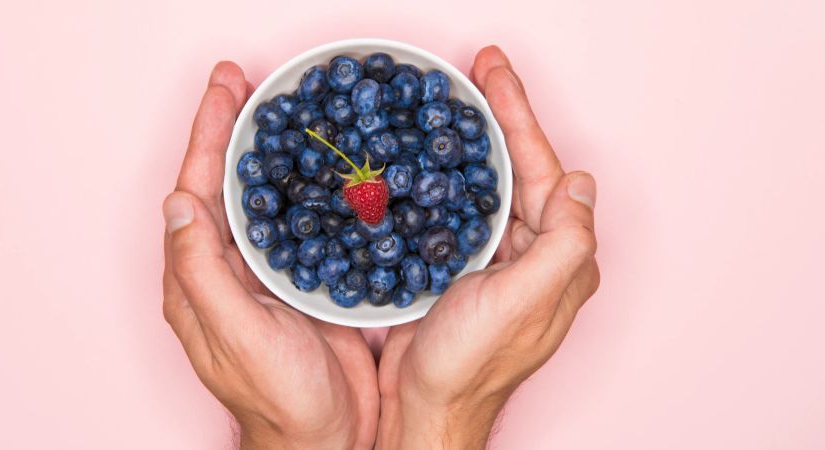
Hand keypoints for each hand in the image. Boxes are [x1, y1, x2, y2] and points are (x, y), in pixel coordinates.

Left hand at [161, 62, 378, 449]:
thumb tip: (178, 202)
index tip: (225, 91)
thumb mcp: (234, 333)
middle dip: (232, 132)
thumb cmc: (278, 397)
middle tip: (248, 85)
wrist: (327, 437)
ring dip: (269, 153)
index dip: (208, 137)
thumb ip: (200, 270)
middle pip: (225, 185)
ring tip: (279, 111)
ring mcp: (265, 275)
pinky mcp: (303, 281)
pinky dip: (306, 187)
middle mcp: (226, 270)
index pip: (196, 192)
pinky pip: (299, 222)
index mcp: (198, 279)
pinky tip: (321, 167)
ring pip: (263, 199)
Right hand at [376, 46, 600, 448]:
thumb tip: (581, 182)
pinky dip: (453, 178)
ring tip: (459, 104)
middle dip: (500, 119)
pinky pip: (464, 209)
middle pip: (520, 171)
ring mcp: (502, 262)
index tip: (494, 74)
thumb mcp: (525, 300)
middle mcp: (537, 256)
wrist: (425, 406)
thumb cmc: (471, 362)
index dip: (520, 119)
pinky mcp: (466, 268)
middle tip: (478, 72)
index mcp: (560, 259)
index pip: (545, 172)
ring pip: (492, 186)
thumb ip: (563, 241)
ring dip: (475, 143)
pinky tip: (437, 158)